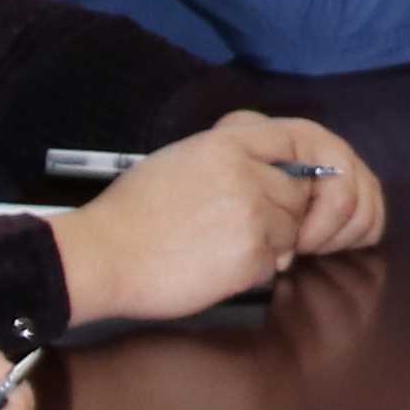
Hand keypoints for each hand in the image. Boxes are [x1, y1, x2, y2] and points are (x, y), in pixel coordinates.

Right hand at [60, 116, 364, 324]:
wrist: (104, 255)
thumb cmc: (135, 211)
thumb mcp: (184, 158)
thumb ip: (233, 155)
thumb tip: (277, 168)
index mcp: (229, 144)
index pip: (300, 140)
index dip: (306, 165)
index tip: (301, 183)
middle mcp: (248, 175)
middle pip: (300, 192)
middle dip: (282, 212)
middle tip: (239, 225)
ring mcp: (252, 216)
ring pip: (292, 230)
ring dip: (269, 243)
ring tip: (220, 245)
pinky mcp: (250, 256)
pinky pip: (274, 263)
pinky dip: (254, 269)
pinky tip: (216, 265)